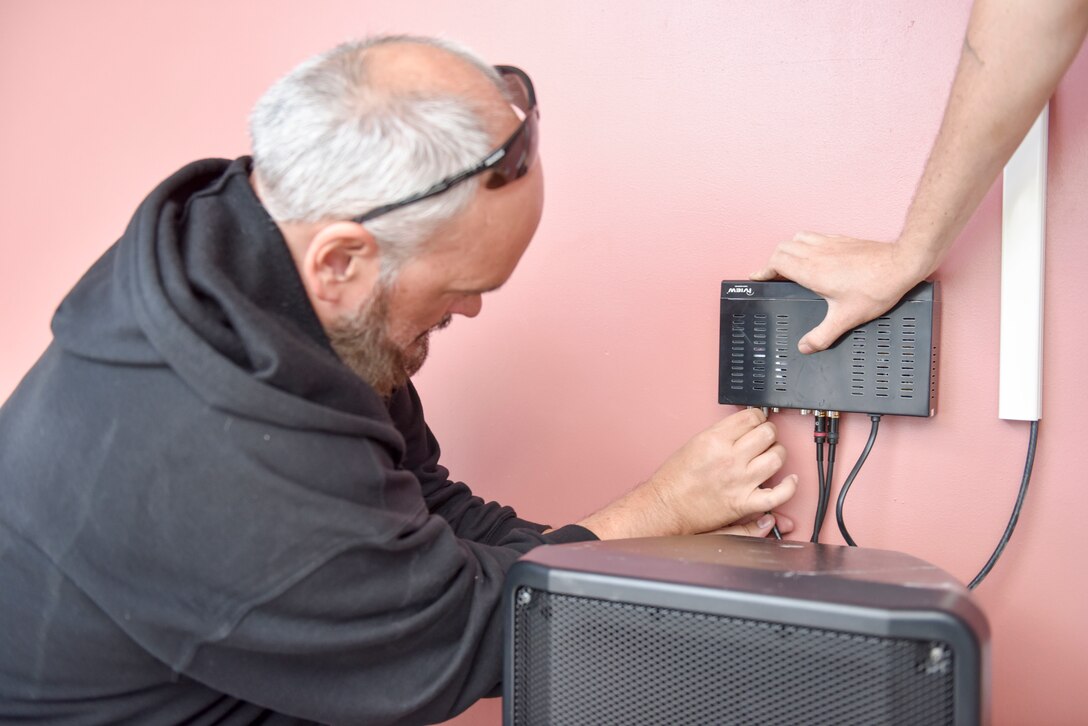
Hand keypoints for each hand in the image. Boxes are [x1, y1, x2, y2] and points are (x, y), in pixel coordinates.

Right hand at [578, 408, 796, 539]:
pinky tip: (790, 480)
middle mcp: (730, 458)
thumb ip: (722, 433)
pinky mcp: (744, 503)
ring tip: (771, 455)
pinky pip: (778, 495)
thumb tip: (744, 427)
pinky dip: (789, 487)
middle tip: (764, 437)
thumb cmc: (674, 479)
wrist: (666, 506)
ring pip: (777, 458)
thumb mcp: (695, 442)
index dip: (758, 416)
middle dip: (768, 432)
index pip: (751, 417)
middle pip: (767, 434)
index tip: (757, 421)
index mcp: (715, 440)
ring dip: (777, 453)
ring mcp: (740, 481)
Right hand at [751, 231, 929, 353]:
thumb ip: (822, 336)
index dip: (763, 270)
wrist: (901, 264)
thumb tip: (805, 347)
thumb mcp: (846, 319)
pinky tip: (816, 256)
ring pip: (797, 238)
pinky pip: (814, 236)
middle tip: (774, 276)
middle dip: (773, 261)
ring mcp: (829, 243)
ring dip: (789, 250)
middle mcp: (817, 253)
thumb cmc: (876, 287)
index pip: (776, 262)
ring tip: (791, 265)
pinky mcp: (842, 239)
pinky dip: (806, 244)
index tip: (757, 277)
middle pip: (782, 248)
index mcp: (811, 270)